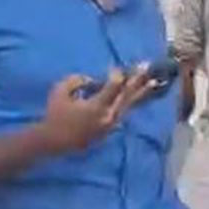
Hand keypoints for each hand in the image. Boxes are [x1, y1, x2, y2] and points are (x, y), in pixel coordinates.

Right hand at [35, 68, 155, 155]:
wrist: (54, 141)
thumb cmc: (55, 115)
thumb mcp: (60, 92)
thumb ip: (76, 81)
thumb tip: (92, 80)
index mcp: (97, 106)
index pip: (114, 86)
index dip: (117, 75)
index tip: (117, 68)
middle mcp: (109, 115)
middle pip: (127, 94)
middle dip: (137, 79)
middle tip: (147, 66)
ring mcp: (112, 124)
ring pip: (130, 105)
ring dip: (141, 91)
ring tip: (153, 81)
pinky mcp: (111, 129)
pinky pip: (125, 112)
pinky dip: (132, 102)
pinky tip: (140, 95)